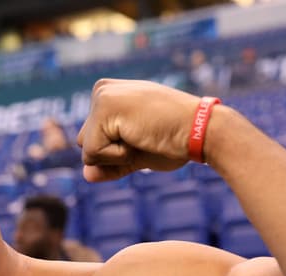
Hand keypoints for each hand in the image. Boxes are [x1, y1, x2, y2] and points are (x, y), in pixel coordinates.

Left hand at [76, 79, 204, 180]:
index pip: (92, 140)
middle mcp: (102, 90)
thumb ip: (109, 165)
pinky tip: (140, 136)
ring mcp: (102, 96)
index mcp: (110, 95)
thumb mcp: (135, 155)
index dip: (115, 151)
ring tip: (143, 135)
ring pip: (86, 151)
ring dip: (115, 156)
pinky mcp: (103, 109)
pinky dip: (118, 157)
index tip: (144, 135)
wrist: (200, 131)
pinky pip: (93, 154)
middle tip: (144, 136)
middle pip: (84, 144)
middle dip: (111, 154)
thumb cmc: (174, 140)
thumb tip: (86, 176)